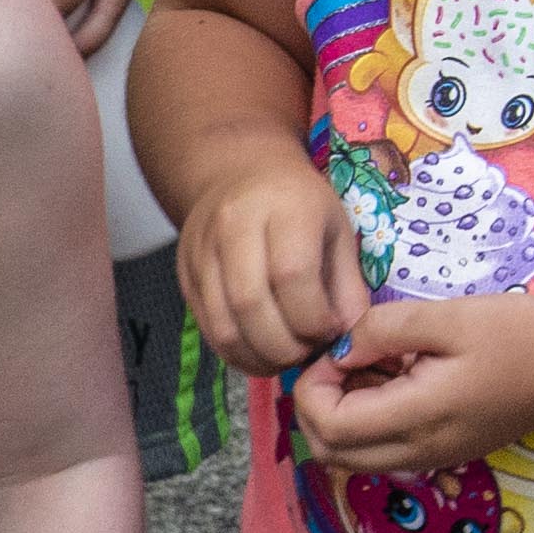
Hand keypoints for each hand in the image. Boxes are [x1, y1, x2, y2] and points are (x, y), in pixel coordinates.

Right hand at [177, 154, 363, 383]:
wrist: (239, 173)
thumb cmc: (300, 205)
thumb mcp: (338, 232)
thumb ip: (347, 288)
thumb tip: (347, 341)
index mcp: (282, 207)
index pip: (292, 275)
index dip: (313, 319)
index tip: (330, 332)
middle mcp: (234, 225)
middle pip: (251, 304)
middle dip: (285, 346)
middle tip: (307, 354)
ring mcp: (202, 251)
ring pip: (224, 325)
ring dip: (258, 357)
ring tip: (285, 359)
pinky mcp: (186, 275)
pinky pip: (208, 329)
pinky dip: (236, 354)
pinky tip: (261, 353)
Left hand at [286, 288, 533, 475]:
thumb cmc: (522, 336)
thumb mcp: (450, 317)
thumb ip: (382, 331)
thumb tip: (338, 348)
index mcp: (417, 419)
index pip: (327, 426)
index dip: (313, 386)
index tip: (340, 347)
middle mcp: (417, 452)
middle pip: (328, 452)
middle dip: (317, 404)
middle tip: (345, 357)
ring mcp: (429, 459)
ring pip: (350, 456)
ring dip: (340, 413)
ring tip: (371, 364)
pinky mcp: (440, 454)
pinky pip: (380, 450)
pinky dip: (367, 420)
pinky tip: (393, 377)